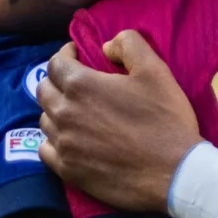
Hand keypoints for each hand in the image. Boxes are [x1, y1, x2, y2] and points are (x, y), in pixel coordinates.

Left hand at [37, 34, 201, 212]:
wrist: (173, 173)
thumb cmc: (165, 119)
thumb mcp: (155, 70)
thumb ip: (129, 44)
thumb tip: (106, 46)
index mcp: (81, 86)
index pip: (55, 63)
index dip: (65, 55)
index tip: (77, 55)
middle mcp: (64, 114)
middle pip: (44, 90)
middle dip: (57, 81)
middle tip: (76, 82)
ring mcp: (63, 145)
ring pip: (44, 119)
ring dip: (56, 111)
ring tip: (76, 112)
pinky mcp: (68, 170)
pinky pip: (45, 150)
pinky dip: (53, 141)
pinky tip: (70, 140)